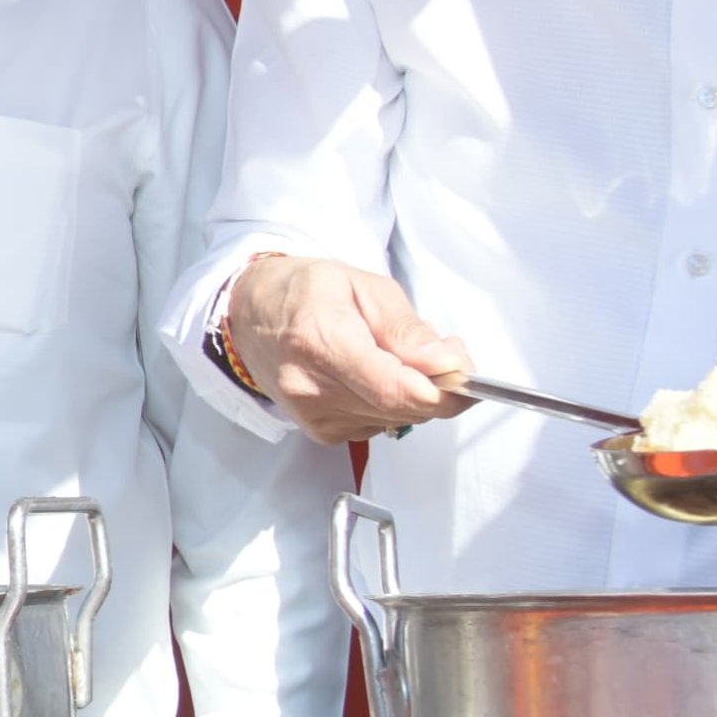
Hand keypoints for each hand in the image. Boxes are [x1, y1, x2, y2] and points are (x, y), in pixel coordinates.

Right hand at [222, 255, 472, 443]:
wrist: (249, 315)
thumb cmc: (303, 292)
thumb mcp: (363, 286)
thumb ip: (407, 329)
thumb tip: (447, 364)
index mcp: (320, 339)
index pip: (397, 389)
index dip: (445, 390)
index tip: (468, 376)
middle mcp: (311, 386)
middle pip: (403, 408)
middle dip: (439, 386)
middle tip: (444, 352)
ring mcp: (312, 414)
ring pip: (397, 420)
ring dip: (417, 394)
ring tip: (403, 357)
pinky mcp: (319, 431)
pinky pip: (379, 426)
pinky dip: (392, 404)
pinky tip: (377, 376)